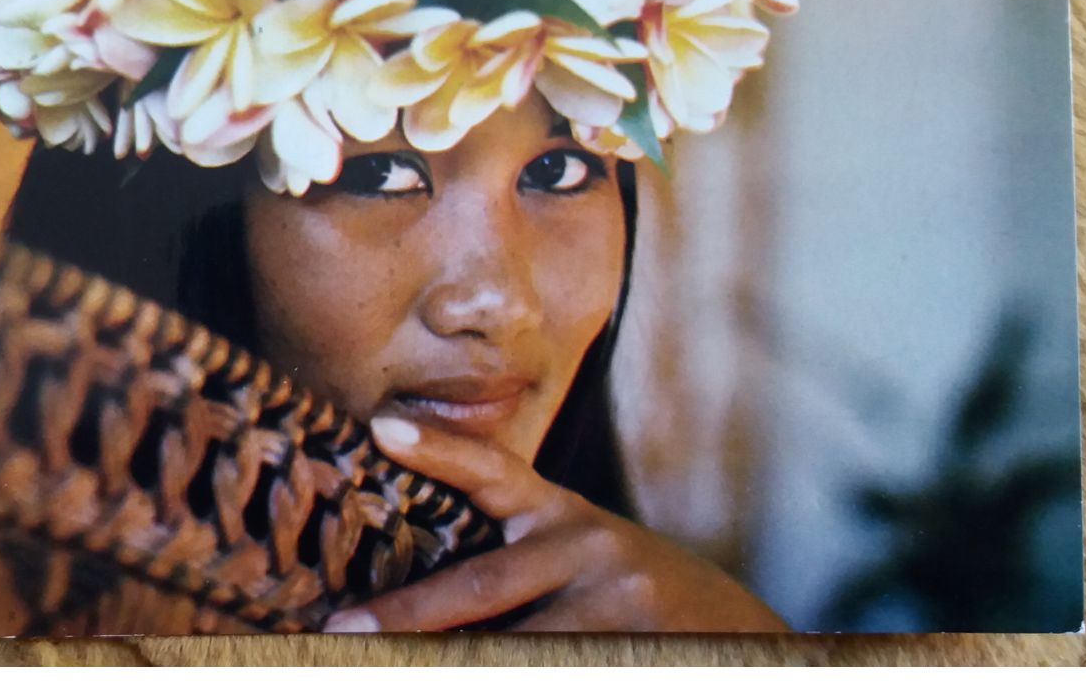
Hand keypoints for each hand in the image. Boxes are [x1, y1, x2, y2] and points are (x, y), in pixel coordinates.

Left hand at [322, 416, 788, 632]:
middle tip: (340, 634)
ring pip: (511, 650)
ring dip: (454, 663)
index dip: (438, 451)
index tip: (379, 426)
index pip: (496, 473)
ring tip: (385, 667)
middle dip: (405, 619)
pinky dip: (510, 675)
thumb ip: (520, 558)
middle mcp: (591, 548)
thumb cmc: (640, 603)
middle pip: (481, 589)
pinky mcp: (637, 651)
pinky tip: (464, 678)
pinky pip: (552, 670)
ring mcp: (619, 605)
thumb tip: (418, 606)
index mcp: (567, 517)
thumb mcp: (587, 561)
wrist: (745, 643)